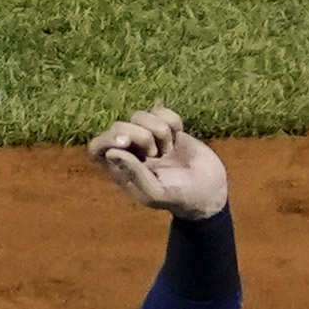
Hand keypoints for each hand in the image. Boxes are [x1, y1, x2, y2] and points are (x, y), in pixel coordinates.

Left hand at [89, 107, 227, 219]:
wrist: (210, 190)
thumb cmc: (180, 197)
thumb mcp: (156, 194)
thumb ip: (134, 174)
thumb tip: (111, 152)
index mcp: (121, 169)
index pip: (98, 147)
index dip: (107, 139)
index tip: (125, 142)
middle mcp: (130, 151)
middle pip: (118, 126)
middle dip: (139, 135)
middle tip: (156, 153)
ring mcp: (148, 137)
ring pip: (139, 115)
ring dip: (158, 130)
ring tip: (168, 150)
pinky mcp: (167, 128)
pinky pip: (161, 111)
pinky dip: (171, 120)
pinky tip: (179, 136)